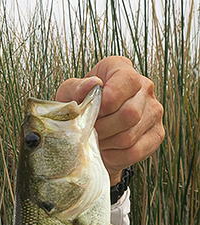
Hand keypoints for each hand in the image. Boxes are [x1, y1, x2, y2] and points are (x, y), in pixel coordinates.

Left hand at [55, 56, 164, 184]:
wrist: (89, 134)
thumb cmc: (80, 109)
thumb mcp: (68, 96)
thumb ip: (75, 88)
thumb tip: (92, 84)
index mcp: (121, 68)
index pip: (127, 80)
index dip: (109, 100)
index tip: (94, 112)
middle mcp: (144, 86)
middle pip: (130, 113)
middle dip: (103, 128)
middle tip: (90, 132)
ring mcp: (154, 110)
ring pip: (130, 135)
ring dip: (107, 143)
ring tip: (96, 140)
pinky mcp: (156, 134)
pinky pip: (135, 151)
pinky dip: (115, 156)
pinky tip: (107, 150)